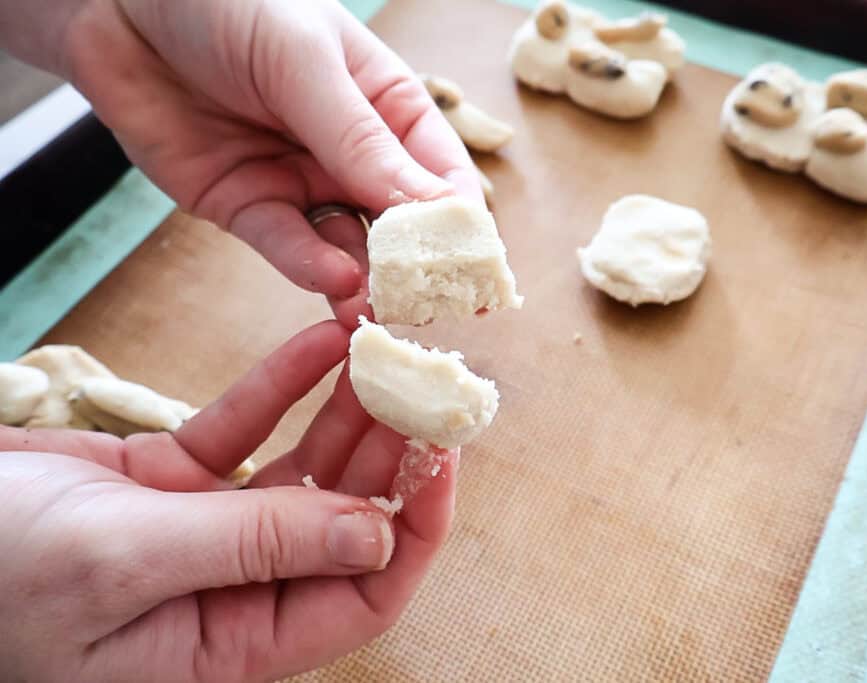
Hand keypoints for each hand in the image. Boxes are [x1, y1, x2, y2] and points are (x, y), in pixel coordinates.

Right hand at [0, 321, 457, 681]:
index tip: (442, 454)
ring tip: (385, 348)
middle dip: (388, 450)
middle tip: (423, 379)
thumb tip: (376, 534)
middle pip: (344, 517)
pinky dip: (280, 384)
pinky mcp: (173, 479)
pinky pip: (245, 426)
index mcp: (232, 641)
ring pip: (304, 466)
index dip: (414, 526)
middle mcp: (233, 588)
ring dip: (346, 409)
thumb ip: (256, 545)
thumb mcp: (128, 560)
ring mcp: (205, 528)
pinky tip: (321, 342)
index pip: (363, 593)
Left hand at [61, 0, 479, 325]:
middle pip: (401, 224)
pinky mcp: (250, 207)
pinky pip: (286, 245)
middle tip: (433, 308)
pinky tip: (334, 281)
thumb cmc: (229, 6)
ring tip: (379, 311)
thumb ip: (362, 141)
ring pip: (348, 246)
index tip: (480, 271)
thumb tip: (434, 211)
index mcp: (388, 109)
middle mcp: (353, 154)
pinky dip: (309, 266)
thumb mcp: (306, 64)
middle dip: (417, 267)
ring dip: (366, 281)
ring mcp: (302, 183)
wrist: (119, 5)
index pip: (441, 176)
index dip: (463, 226)